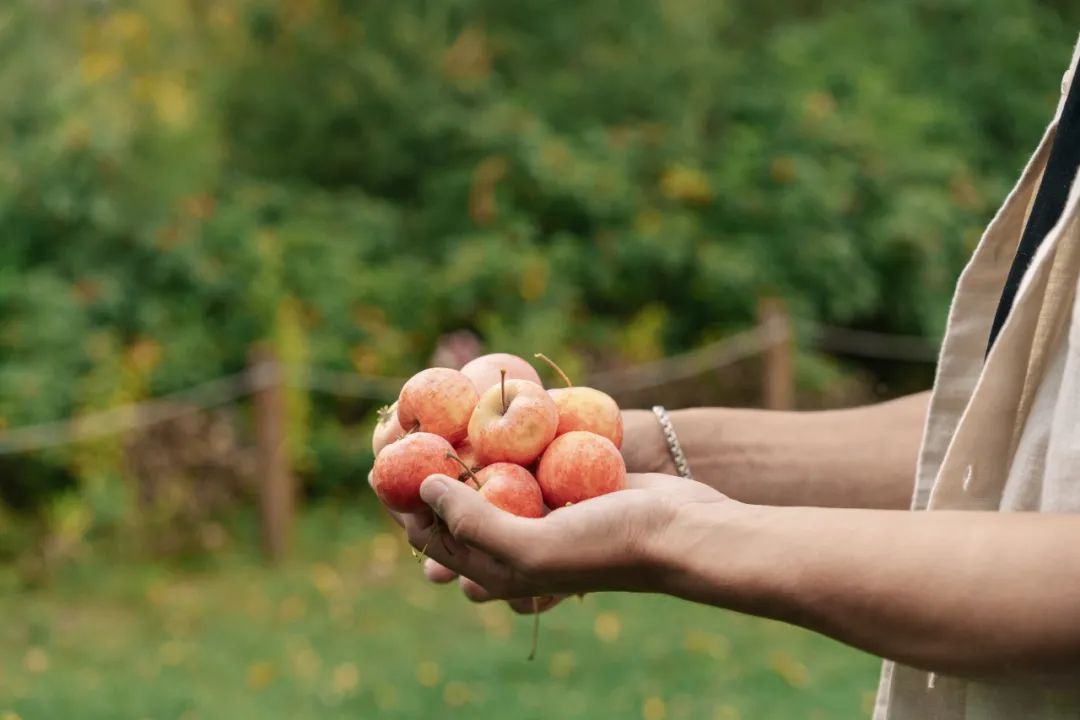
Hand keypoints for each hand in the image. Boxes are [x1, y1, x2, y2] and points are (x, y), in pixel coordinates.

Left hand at [394, 409, 675, 601]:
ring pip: (487, 471)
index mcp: (497, 567)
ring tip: (440, 405)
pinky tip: (492, 401)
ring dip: (463, 441)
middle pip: (453, 499)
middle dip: (425, 464)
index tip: (380, 458)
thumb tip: (421, 489)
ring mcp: (540, 506)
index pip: (430, 535)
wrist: (680, 530)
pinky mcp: (566, 478)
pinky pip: (526, 453)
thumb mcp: (530, 546)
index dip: (400, 499)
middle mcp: (514, 538)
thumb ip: (471, 522)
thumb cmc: (606, 547)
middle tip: (402, 422)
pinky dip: (506, 431)